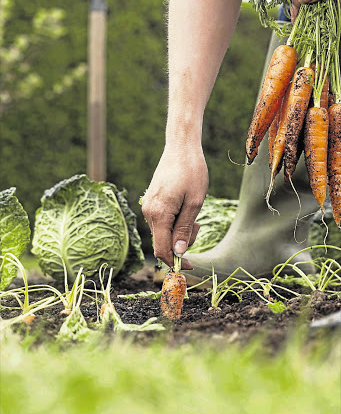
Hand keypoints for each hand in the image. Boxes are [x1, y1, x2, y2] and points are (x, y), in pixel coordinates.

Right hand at [141, 144, 208, 268]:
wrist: (181, 147)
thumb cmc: (191, 172)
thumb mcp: (194, 203)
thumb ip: (185, 229)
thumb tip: (179, 253)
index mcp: (159, 214)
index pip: (162, 250)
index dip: (176, 262)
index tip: (190, 266)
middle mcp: (148, 212)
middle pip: (163, 242)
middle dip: (182, 241)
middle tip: (198, 225)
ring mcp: (148, 206)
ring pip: (163, 232)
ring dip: (179, 230)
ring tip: (194, 213)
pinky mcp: (151, 201)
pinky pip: (161, 221)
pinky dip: (174, 221)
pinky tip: (185, 208)